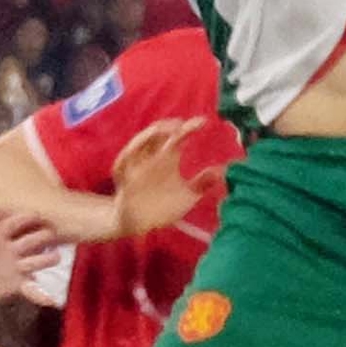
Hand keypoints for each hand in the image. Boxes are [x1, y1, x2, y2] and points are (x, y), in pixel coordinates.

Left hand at [0, 204, 59, 302]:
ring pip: (36, 261)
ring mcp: (18, 267)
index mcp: (3, 236)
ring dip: (46, 260)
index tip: (35, 214)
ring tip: (56, 258)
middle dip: (41, 237)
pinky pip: (32, 290)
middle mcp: (14, 249)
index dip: (24, 219)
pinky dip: (41, 295)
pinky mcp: (18, 284)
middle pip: (31, 241)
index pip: (15, 224)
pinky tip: (51, 300)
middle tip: (51, 235)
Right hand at [103, 120, 197, 239]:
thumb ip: (201, 184)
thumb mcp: (186, 196)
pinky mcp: (124, 177)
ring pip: (140, 142)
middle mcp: (152, 157)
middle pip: (159, 134)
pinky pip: (123, 162)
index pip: (179, 137)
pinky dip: (129, 153)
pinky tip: (137, 146)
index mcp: (167, 159)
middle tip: (182, 124)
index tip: (203, 122)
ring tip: (164, 131)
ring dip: (150, 135)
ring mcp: (137, 165)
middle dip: (169, 127)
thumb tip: (222, 172)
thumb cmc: (162, 207)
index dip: (189, 127)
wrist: (139, 224)